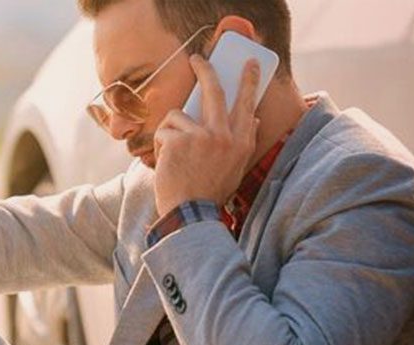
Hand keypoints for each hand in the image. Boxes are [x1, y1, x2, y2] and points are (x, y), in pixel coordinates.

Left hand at [152, 55, 261, 212]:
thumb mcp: (236, 168)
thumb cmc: (209, 193)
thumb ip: (243, 142)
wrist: (190, 216)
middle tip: (198, 59)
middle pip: (215, 91)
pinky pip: (163, 131)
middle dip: (206, 70)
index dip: (249, 82)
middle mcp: (225, 135)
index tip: (250, 64)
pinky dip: (159, 146)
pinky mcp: (179, 140)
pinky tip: (165, 164)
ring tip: (173, 156)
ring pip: (178, 115)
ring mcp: (202, 136)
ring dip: (170, 133)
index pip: (247, 104)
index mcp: (241, 143)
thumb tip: (254, 117)